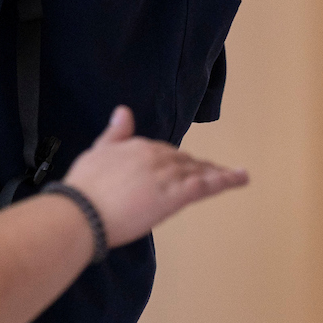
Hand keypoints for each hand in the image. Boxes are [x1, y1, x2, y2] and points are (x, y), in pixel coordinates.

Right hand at [63, 106, 249, 246]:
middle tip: (218, 173)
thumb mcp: (96, 153)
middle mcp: (156, 156)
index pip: (164, 152)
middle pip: (184, 161)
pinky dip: (226, 180)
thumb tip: (124, 111)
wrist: (82, 211)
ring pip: (198, 171)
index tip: (187, 168)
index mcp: (137, 146)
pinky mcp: (176, 195)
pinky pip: (206, 185)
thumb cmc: (84, 189)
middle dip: (200, 167)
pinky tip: (240, 178)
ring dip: (218, 172)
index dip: (177, 162)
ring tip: (237, 175)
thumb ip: (114, 134)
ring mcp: (167, 175)